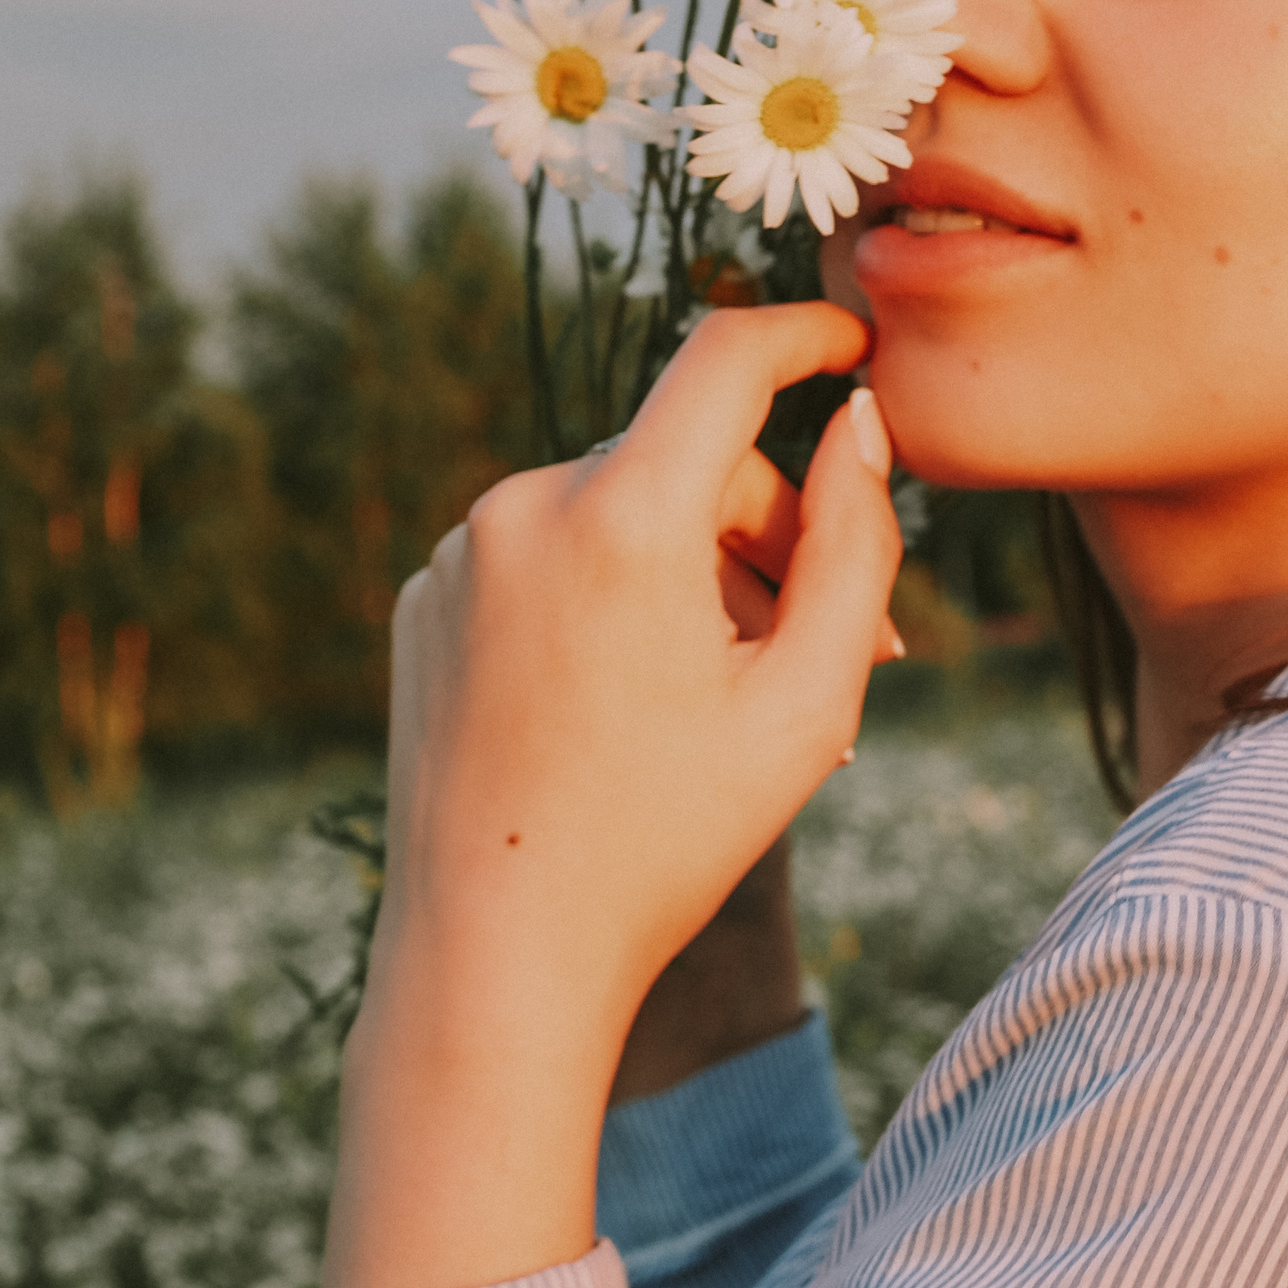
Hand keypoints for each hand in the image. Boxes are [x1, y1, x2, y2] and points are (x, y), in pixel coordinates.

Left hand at [325, 302, 900, 1287]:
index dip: (805, 332)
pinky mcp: (425, 598)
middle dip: (768, 530)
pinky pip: (548, 553)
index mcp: (622, 518)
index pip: (725, 356)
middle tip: (839, 647)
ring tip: (734, 694)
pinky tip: (637, 700)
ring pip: (618, 507)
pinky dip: (610, 594)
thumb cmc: (670, 836)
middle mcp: (523, 507)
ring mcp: (459, 552)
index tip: (855, 343)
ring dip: (691, 569)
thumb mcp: (809, 697)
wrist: (494, 956)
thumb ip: (857, 540)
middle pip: (687, 458)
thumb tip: (861, 420)